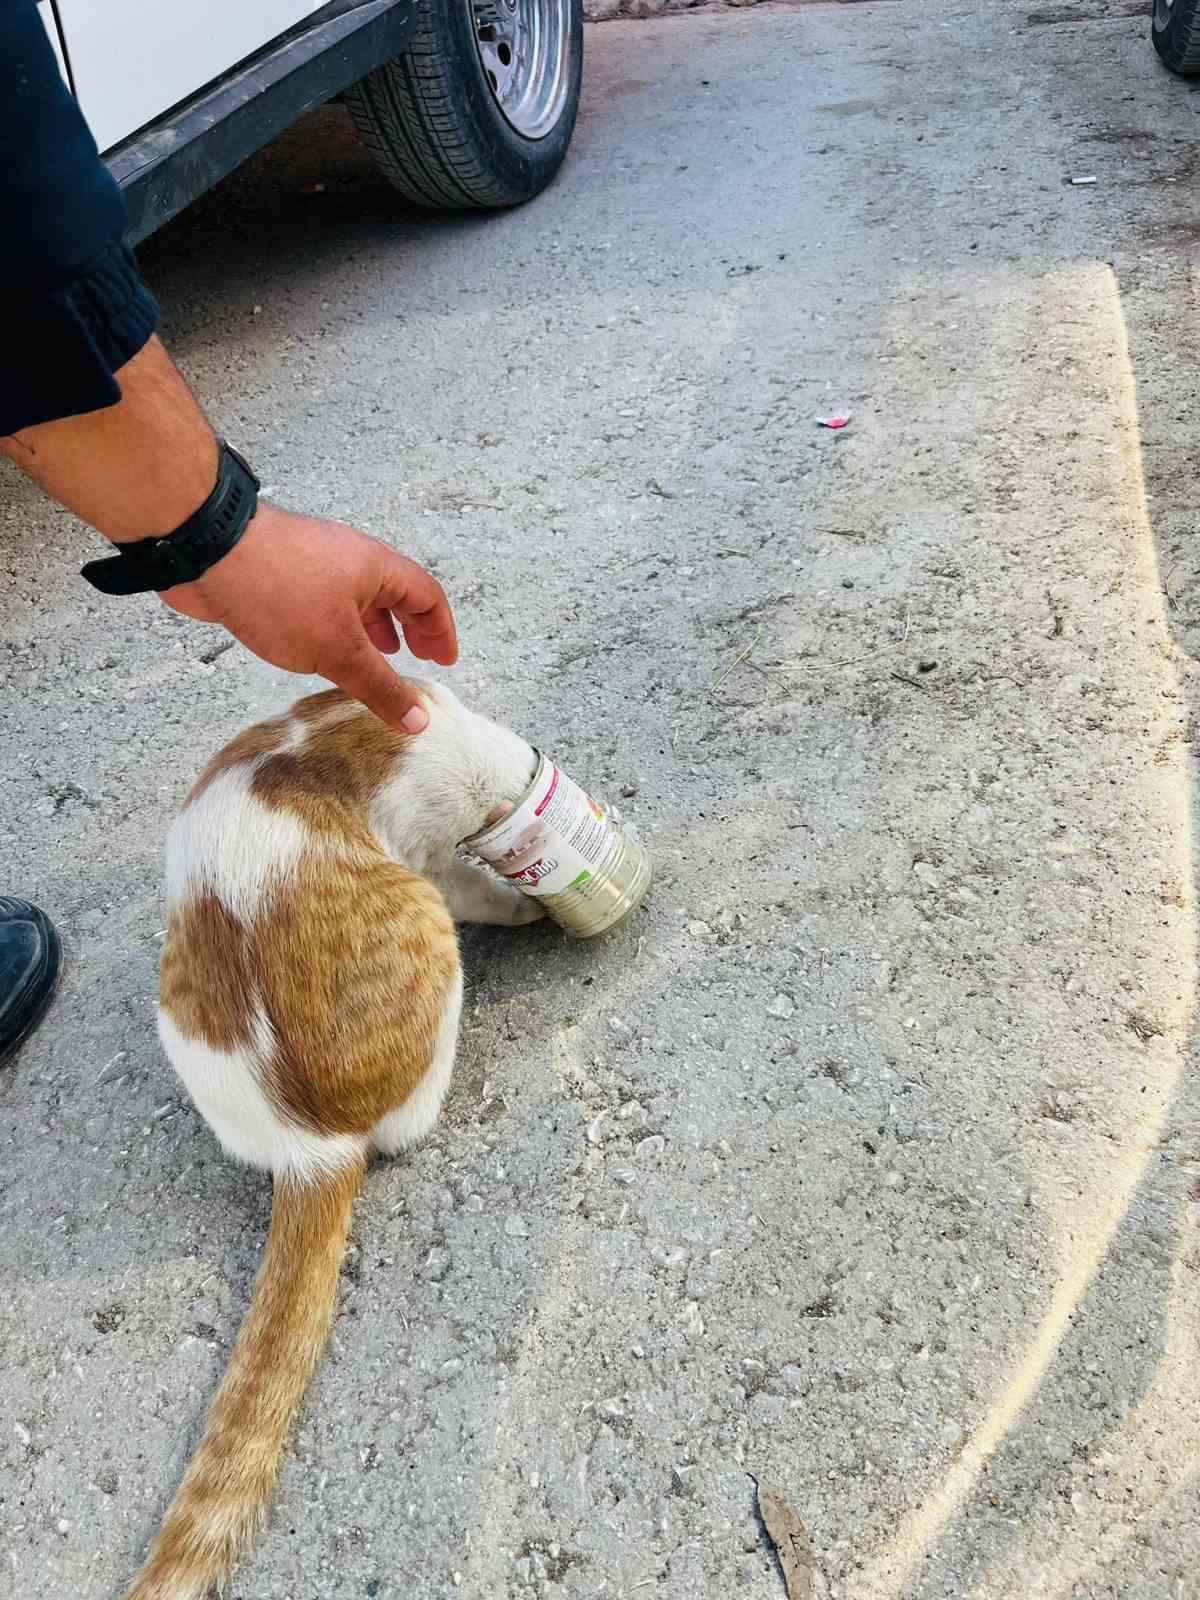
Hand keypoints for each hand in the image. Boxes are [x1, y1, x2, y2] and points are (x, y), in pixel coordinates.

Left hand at [164, 502, 457, 731]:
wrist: (208, 553)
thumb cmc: (279, 591)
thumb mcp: (339, 651)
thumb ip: (380, 687)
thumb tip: (418, 719)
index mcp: (377, 567)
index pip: (427, 596)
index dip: (440, 630)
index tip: (443, 660)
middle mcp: (351, 559)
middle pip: (396, 592)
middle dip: (410, 627)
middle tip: (418, 658)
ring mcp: (315, 563)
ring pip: (357, 597)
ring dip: (372, 627)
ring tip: (377, 656)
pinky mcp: (283, 573)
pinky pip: (324, 601)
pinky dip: (337, 625)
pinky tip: (323, 647)